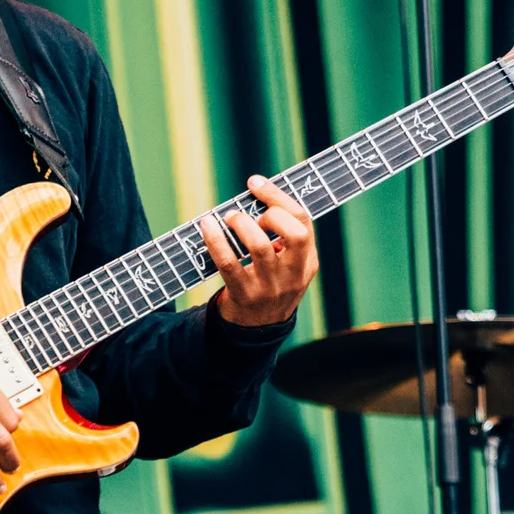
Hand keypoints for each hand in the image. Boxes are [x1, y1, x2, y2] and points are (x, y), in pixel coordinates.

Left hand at [202, 174, 318, 326]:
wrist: (258, 331)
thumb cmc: (271, 286)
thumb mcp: (290, 266)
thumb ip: (283, 238)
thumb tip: (258, 199)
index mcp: (307, 262)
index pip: (303, 222)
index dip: (279, 197)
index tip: (255, 183)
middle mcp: (293, 274)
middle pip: (294, 234)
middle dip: (271, 213)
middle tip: (250, 214)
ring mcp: (269, 287)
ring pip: (260, 247)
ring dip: (242, 224)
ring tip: (230, 218)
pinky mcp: (244, 295)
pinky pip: (228, 263)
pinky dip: (215, 240)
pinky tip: (207, 226)